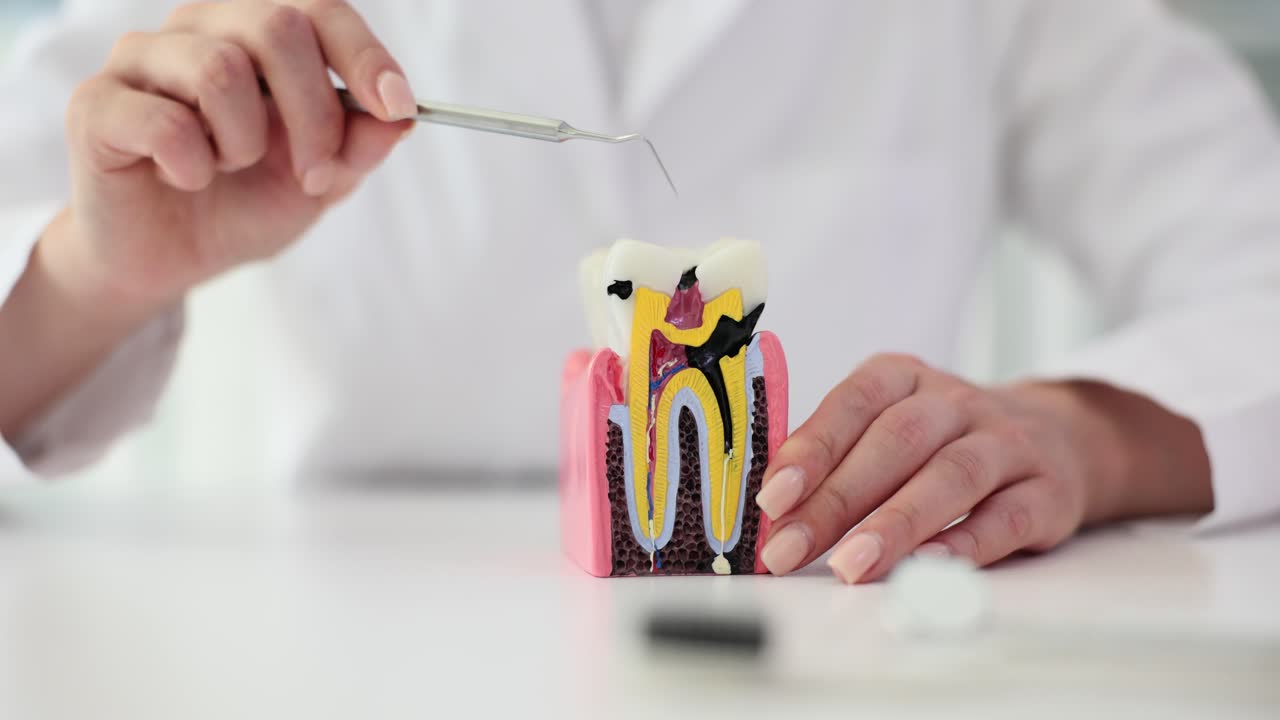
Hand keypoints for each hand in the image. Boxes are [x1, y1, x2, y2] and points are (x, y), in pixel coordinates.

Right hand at [52, 0, 415, 313]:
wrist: (167, 260)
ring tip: (229, 168)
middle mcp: (199, 29)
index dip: (366, 56)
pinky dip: (194, 166)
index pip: (320, 11)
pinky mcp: (96, 104)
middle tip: (315, 175)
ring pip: (221, 70)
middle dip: (315, 113)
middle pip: (278, 27)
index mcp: (257, 34)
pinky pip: (166, 124)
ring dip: (246, 142)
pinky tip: (185, 179)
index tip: (398, 106)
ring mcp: (141, 59)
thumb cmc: (241, 205)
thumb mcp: (318, 183)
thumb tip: (401, 118)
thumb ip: (357, 147)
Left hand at [755, 353, 1211, 582]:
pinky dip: (965, 543)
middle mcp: (957, 402)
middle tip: (791, 549)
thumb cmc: (943, 441)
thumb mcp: (888, 426)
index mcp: (905, 378)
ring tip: (850, 565)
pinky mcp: (1047, 492)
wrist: (1057, 436)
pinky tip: (929, 566)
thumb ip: (835, 457)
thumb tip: (773, 508)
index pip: (854, 402)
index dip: (811, 449)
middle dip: (837, 500)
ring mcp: (1007, 443)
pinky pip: (1006, 516)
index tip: (772, 499)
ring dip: (896, 524)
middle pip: (897, 442)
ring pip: (951, 476)